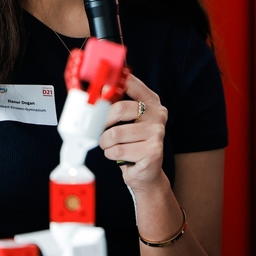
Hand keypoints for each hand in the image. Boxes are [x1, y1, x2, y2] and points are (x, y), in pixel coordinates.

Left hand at [98, 74, 168, 191]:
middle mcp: (158, 114)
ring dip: (106, 143)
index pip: (131, 84)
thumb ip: (117, 105)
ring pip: (115, 134)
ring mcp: (157, 133)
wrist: (147, 172)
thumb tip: (97, 94)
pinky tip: (120, 155)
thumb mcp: (128, 121)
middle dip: (103, 122)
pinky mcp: (152, 151)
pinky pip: (118, 150)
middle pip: (120, 109)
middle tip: (100, 130)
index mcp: (152, 101)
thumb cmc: (133, 143)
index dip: (113, 85)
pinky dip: (111, 154)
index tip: (101, 88)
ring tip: (111, 146)